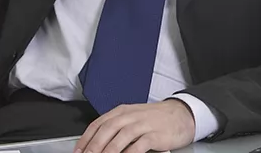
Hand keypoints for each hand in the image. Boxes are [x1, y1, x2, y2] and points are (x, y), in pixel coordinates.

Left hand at [75, 99, 195, 152]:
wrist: (182, 114)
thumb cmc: (156, 119)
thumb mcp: (133, 118)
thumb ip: (116, 128)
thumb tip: (96, 143)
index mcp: (122, 111)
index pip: (98, 124)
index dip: (85, 139)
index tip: (78, 151)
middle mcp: (131, 115)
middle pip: (107, 129)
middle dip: (94, 146)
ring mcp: (144, 124)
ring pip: (121, 136)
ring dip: (109, 150)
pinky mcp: (156, 134)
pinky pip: (140, 144)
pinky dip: (130, 152)